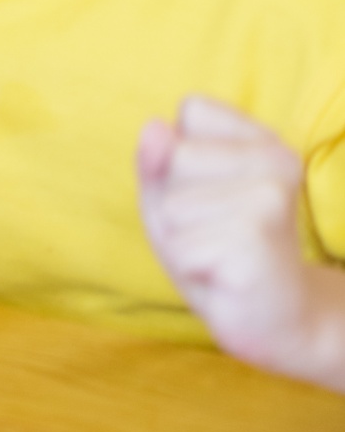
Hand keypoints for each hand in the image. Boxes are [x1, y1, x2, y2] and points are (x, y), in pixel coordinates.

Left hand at [137, 97, 337, 378]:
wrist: (273, 319)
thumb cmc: (216, 249)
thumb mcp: (173, 195)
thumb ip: (156, 159)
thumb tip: (153, 127)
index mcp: (265, 141)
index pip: (191, 112)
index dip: (181, 158)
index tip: (212, 193)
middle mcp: (277, 162)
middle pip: (176, 157)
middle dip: (175, 202)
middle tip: (213, 232)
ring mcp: (271, 200)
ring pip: (173, 206)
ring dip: (182, 239)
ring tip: (219, 254)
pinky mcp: (257, 244)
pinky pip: (180, 249)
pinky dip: (189, 269)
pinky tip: (224, 276)